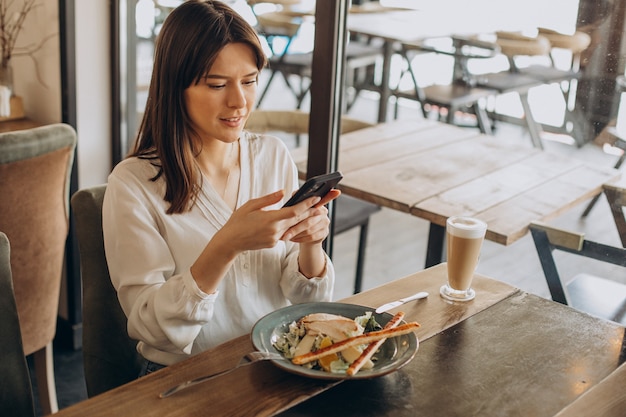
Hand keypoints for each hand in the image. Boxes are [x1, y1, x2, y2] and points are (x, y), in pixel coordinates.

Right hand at [218, 190, 336, 252]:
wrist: (230, 242)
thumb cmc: (238, 221)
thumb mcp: (251, 205)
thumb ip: (269, 199)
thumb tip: (284, 192)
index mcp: (270, 219)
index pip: (294, 211)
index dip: (307, 204)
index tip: (317, 198)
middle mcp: (276, 231)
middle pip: (298, 220)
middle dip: (311, 212)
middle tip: (323, 205)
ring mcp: (275, 239)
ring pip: (294, 228)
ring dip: (305, 221)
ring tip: (316, 213)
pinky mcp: (273, 244)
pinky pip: (286, 234)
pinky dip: (292, 228)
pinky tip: (299, 222)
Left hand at [282, 189, 340, 243]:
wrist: (308, 233)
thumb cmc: (301, 219)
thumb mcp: (298, 208)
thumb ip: (298, 200)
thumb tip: (295, 193)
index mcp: (317, 203)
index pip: (311, 205)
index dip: (305, 208)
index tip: (295, 214)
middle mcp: (323, 212)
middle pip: (309, 221)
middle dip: (295, 228)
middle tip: (285, 233)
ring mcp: (325, 223)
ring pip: (309, 230)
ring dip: (297, 234)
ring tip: (287, 236)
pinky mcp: (324, 232)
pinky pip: (312, 237)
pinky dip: (301, 239)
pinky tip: (294, 239)